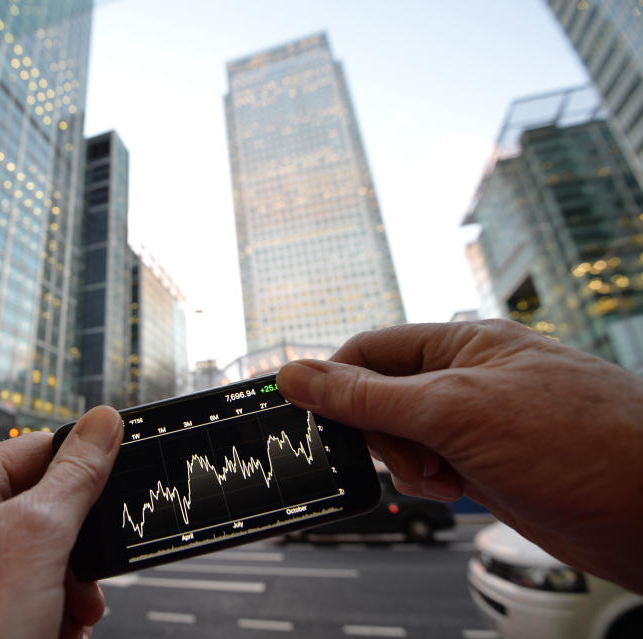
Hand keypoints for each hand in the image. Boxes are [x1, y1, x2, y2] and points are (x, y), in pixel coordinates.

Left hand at [0, 405, 123, 638]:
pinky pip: (31, 609)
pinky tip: (54, 636)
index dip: (81, 464)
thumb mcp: (34, 535)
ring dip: (70, 596)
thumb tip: (102, 421)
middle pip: (47, 518)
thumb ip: (75, 476)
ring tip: (69, 618)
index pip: (36, 451)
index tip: (121, 476)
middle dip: (79, 552)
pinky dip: (52, 623)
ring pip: (45, 571)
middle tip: (89, 573)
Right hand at [276, 319, 642, 592]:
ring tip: (441, 474)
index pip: (370, 351)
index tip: (309, 416)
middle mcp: (468, 380)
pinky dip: (430, 482)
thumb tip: (298, 375)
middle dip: (380, 431)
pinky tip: (456, 488)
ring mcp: (479, 425)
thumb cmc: (581, 443)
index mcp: (462, 345)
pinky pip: (431, 468)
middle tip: (405, 451)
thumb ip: (368, 396)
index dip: (335, 382)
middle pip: (381, 397)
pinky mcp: (489, 466)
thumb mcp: (454, 411)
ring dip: (406, 462)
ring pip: (403, 438)